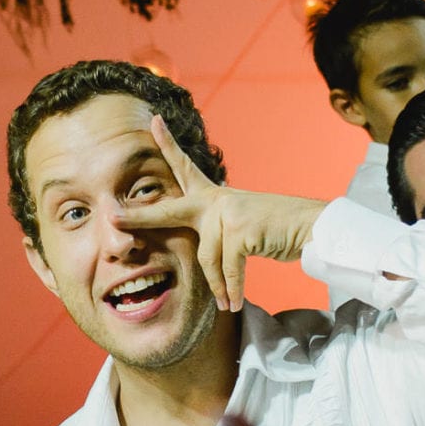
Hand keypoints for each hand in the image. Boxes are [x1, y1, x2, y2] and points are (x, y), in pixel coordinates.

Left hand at [110, 115, 325, 312]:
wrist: (312, 226)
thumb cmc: (277, 229)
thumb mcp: (241, 224)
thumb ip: (217, 229)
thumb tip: (204, 249)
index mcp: (214, 196)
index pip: (185, 169)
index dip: (168, 145)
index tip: (154, 121)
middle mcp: (216, 200)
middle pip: (169, 210)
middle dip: (140, 217)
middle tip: (112, 218)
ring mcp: (227, 213)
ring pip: (207, 257)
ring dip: (218, 285)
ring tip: (225, 303)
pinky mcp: (241, 230)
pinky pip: (229, 267)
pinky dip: (233, 288)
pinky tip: (233, 304)